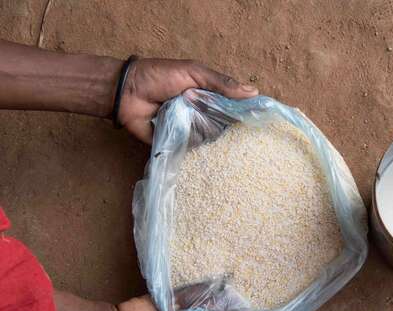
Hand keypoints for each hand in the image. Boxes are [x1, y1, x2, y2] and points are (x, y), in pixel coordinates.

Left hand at [117, 58, 258, 142]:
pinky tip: (177, 125)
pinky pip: (194, 145)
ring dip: (199, 123)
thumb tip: (254, 92)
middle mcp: (204, 114)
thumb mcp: (193, 72)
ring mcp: (192, 129)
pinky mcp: (179, 142)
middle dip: (214, 113)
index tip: (252, 113)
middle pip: (225, 124)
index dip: (242, 110)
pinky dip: (188, 136)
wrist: (127, 92)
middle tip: (195, 100)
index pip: (234, 107)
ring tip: (180, 109)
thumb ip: (222, 83)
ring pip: (211, 135)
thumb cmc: (159, 76)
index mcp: (209, 96)